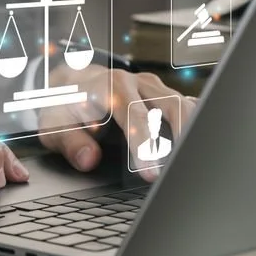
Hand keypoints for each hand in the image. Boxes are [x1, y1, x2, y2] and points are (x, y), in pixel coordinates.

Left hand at [37, 66, 196, 181]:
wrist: (70, 83)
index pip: (132, 115)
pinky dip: (196, 123)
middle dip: (181, 134)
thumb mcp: (54, 127)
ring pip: (183, 103)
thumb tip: (89, 159)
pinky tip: (201, 145)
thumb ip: (71, 143)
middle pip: (169, 103)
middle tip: (184, 166)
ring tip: (194, 160)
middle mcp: (134, 82)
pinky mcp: (161, 94)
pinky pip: (185, 104)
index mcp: (108, 86)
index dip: (144, 144)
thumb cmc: (64, 108)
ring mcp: (151, 87)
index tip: (152, 173)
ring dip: (192, 130)